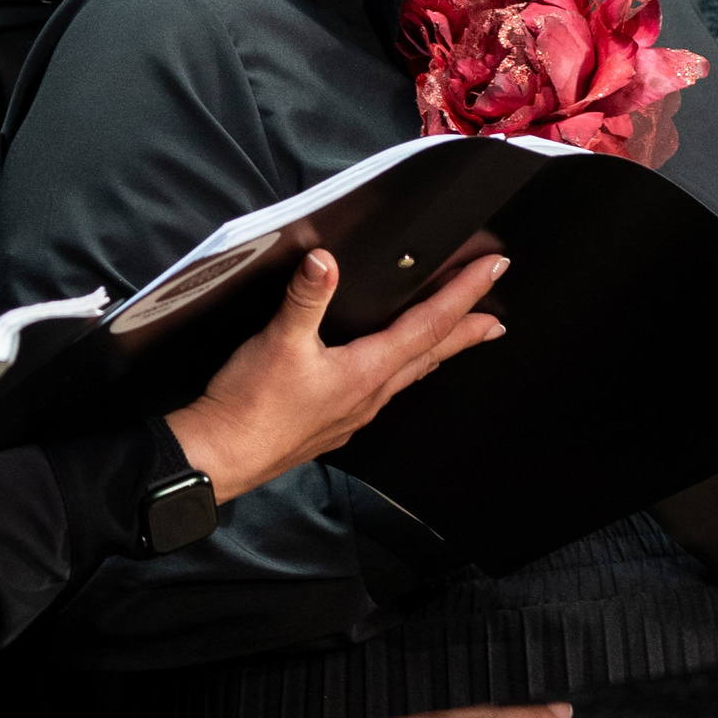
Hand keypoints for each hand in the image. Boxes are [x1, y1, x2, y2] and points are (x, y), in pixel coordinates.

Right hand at [166, 249, 507, 501]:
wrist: (222, 457)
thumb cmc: (250, 407)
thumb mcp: (277, 341)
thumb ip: (305, 297)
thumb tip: (325, 260)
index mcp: (365, 371)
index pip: (430, 325)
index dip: (465, 294)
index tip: (494, 271)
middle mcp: (368, 395)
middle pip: (430, 355)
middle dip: (466, 333)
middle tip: (495, 322)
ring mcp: (352, 413)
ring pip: (408, 375)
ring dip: (435, 354)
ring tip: (453, 343)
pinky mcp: (331, 423)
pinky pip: (381, 392)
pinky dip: (400, 373)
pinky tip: (388, 375)